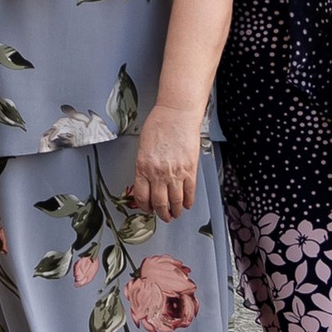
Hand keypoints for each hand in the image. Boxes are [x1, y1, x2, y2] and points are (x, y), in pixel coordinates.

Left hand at [127, 104, 203, 220]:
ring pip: (175, 201)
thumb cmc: (159, 125)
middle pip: (159, 203)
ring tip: (175, 213)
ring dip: (175, 211)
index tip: (147, 209)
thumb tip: (147, 183)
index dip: (144, 207)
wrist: (176, 114)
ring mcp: (175, 173)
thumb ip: (144, 166)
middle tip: (163, 216)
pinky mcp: (190, 169)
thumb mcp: (143, 147)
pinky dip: (188, 201)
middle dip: (161, 213)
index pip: (141, 196)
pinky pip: (190, 192)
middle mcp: (158, 173)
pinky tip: (187, 204)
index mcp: (143, 167)